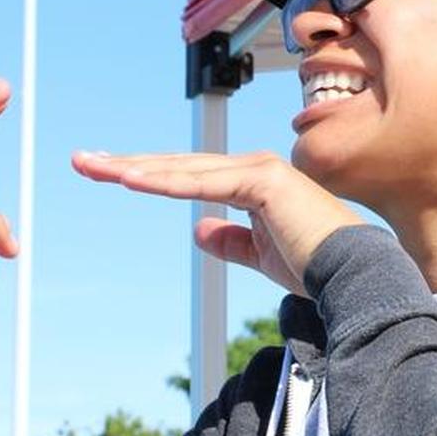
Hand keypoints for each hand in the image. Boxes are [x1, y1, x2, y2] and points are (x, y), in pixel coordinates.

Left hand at [72, 150, 363, 296]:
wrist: (352, 274)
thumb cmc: (314, 265)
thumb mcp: (260, 255)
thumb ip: (231, 241)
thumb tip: (198, 231)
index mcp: (253, 183)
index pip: (190, 176)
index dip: (149, 174)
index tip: (110, 175)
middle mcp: (253, 168)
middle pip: (178, 165)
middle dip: (129, 163)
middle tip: (84, 161)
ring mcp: (258, 170)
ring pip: (185, 170)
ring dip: (136, 168)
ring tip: (95, 167)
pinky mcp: (263, 181)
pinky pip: (204, 183)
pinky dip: (166, 181)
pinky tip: (130, 180)